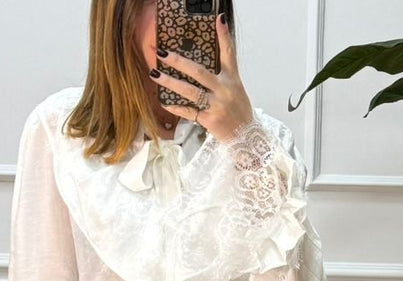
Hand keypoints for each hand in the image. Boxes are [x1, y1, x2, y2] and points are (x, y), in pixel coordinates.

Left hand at [153, 13, 254, 142]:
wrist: (247, 138)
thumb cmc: (238, 112)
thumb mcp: (236, 90)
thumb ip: (222, 77)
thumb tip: (199, 66)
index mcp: (232, 80)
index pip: (229, 54)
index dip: (224, 36)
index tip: (218, 19)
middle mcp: (224, 90)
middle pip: (198, 72)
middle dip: (178, 61)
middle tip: (162, 53)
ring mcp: (216, 106)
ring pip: (189, 91)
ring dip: (170, 82)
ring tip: (154, 74)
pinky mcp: (209, 120)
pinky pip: (188, 111)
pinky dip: (176, 107)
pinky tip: (164, 102)